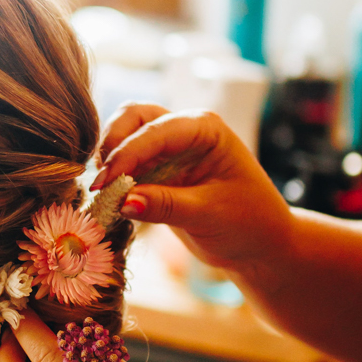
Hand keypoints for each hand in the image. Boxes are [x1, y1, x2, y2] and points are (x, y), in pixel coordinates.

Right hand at [95, 104, 294, 278]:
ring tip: (103, 190)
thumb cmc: (249, 223)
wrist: (260, 245)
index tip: (105, 184)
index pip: (156, 130)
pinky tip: (109, 197)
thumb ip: (166, 205)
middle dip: (113, 145)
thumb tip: (123, 202)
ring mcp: (170, 148)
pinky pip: (127, 162)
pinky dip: (113, 175)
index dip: (126, 155)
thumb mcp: (209, 214)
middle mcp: (185, 130)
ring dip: (109, 157)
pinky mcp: (158, 170)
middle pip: (134, 117)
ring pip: (125, 134)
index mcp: (206, 129)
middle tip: (101, 183)